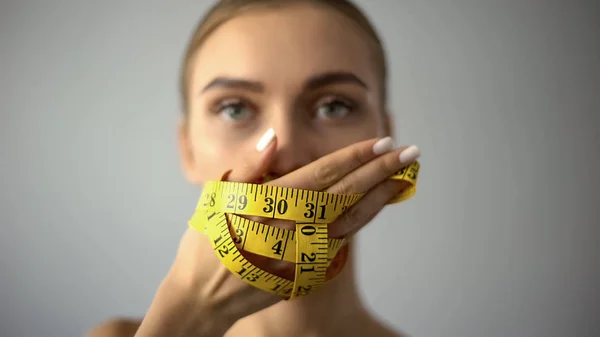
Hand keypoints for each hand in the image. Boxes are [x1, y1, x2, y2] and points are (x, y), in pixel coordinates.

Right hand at [226, 136, 420, 281]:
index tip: (383, 143)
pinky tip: (377, 204)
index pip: (323, 174)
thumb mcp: (216, 196)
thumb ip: (247, 166)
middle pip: (346, 194)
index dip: (355, 157)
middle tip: (409, 154)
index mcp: (269, 204)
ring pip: (352, 220)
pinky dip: (364, 220)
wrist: (205, 295)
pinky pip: (343, 240)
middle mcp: (291, 228)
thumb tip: (274, 139)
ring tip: (403, 178)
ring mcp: (303, 252)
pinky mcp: (308, 269)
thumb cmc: (208, 239)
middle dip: (379, 171)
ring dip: (380, 197)